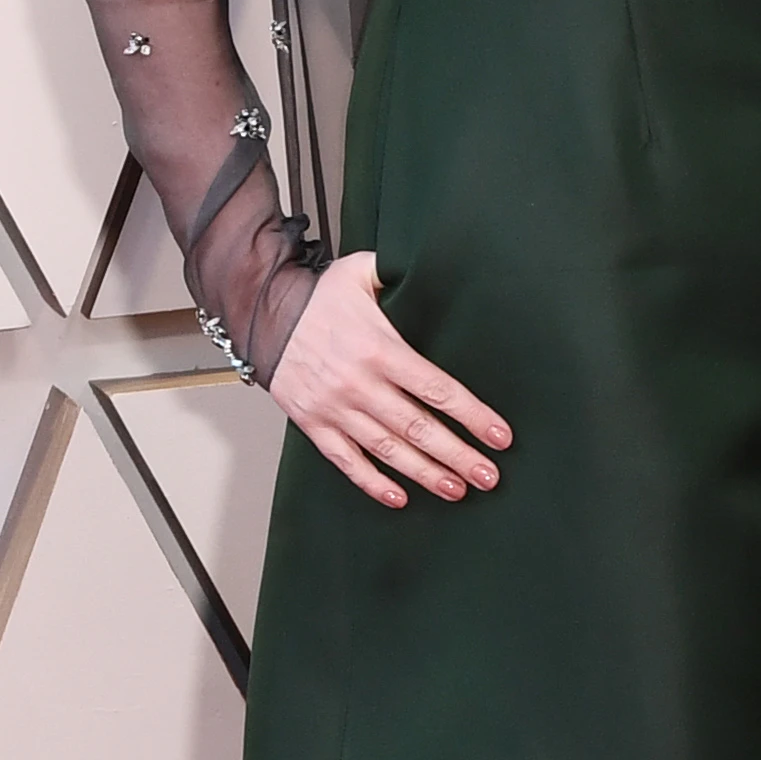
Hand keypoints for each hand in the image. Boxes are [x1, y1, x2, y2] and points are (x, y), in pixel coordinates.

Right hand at [268, 250, 509, 508]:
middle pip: (419, 428)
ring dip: (425, 474)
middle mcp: (359, 383)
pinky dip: (372, 482)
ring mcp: (334, 407)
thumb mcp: (361, 273)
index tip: (500, 436)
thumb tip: (433, 262)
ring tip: (456, 490)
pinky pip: (345, 460)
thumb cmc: (316, 298)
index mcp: (379, 349)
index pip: (437, 388)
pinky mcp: (313, 423)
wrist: (260, 315)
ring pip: (387, 450)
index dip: (472, 416)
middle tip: (489, 477)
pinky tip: (398, 497)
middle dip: (458, 455)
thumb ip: (397, 272)